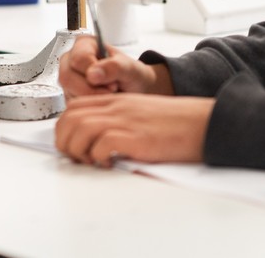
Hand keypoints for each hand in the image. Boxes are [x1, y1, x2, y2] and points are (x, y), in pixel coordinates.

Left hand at [54, 93, 213, 164]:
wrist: (201, 123)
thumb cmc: (174, 123)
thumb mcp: (139, 114)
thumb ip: (117, 121)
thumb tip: (93, 142)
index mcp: (115, 101)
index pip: (74, 108)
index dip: (64, 129)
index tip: (68, 144)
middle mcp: (116, 107)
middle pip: (71, 118)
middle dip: (64, 141)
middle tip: (74, 157)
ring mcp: (125, 120)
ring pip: (80, 129)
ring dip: (77, 150)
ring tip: (90, 162)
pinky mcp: (135, 137)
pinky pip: (101, 145)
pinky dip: (98, 158)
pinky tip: (108, 163)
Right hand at [58, 36, 169, 97]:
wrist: (136, 89)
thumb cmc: (131, 74)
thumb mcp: (129, 68)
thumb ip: (114, 67)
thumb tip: (92, 74)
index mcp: (84, 44)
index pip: (78, 59)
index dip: (96, 73)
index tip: (113, 82)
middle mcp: (70, 60)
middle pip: (67, 77)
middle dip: (91, 90)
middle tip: (111, 91)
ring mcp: (68, 78)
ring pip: (69, 92)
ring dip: (91, 99)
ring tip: (108, 94)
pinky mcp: (69, 95)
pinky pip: (73, 105)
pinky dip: (89, 106)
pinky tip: (101, 100)